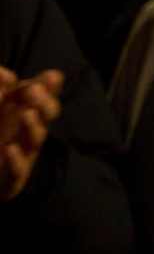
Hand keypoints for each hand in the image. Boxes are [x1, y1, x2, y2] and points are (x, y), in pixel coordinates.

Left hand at [0, 66, 62, 202]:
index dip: (49, 88)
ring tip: (26, 114)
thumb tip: (16, 73)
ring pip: (35, 140)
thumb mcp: (2, 105)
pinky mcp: (11, 179)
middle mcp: (30, 132)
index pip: (46, 97)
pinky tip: (10, 148)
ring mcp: (23, 155)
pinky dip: (16, 160)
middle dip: (44, 104)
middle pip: (47, 116)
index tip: (47, 78)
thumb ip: (7, 87)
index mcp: (29, 114)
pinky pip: (17, 171)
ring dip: (33, 127)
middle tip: (33, 91)